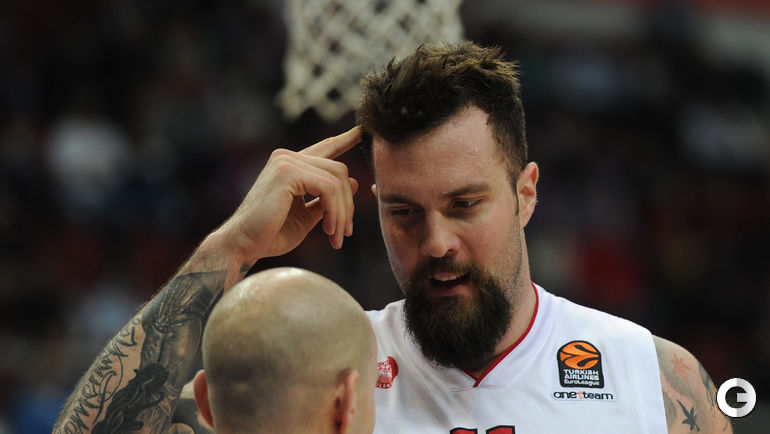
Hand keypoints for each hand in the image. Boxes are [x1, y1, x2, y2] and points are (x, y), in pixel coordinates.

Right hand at [221, 127, 360, 262]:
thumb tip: (354, 183)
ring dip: (342, 213)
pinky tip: (328, 231)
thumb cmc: (270, 234)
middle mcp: (287, 157)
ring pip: (337, 181)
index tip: (363, 132)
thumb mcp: (306, 216)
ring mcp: (286, 162)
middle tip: (346, 233)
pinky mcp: (287, 172)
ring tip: (336, 237)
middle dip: (347, 205)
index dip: (345, 140)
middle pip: (339, 171)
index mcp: (291, 165)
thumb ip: (326, 199)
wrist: (243, 245)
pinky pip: (328, 189)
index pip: (325, 148)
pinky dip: (334, 212)